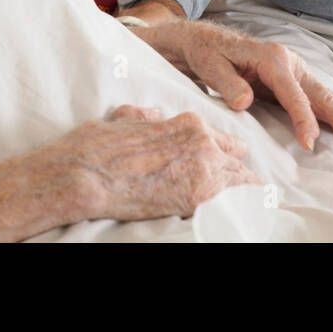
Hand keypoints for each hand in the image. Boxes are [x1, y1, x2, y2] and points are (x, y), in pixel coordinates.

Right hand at [59, 105, 258, 221]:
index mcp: (189, 124)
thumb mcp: (123, 118)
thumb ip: (142, 116)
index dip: (226, 155)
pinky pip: (233, 205)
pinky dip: (236, 210)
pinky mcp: (198, 199)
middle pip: (238, 162)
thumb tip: (152, 115)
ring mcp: (205, 171)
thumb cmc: (99, 146)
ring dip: (240, 194)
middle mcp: (204, 144)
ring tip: (246, 208)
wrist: (86, 174)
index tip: (229, 166)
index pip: (225, 141)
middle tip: (240, 190)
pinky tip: (237, 218)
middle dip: (237, 175)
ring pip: (241, 183)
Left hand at [134, 19, 332, 152]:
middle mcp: (289, 62)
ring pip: (327, 97)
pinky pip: (319, 99)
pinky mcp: (292, 80)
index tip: (309, 144)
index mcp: (272, 58)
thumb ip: (227, 83)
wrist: (202, 40)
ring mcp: (294, 70)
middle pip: (322, 95)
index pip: (294, 94)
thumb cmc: (206, 52)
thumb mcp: (209, 65)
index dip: (303, 119)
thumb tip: (244, 101)